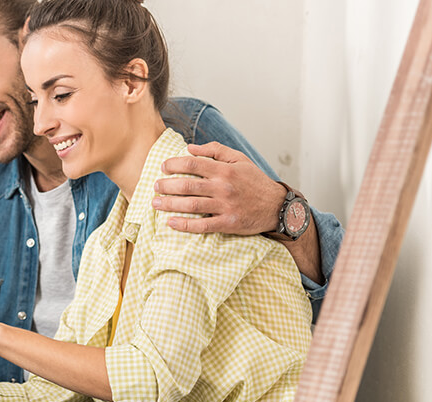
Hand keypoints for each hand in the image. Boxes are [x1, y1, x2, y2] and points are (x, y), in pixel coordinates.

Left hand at [153, 141, 285, 235]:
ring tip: (155, 203)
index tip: (163, 167)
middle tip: (154, 187)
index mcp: (225, 170)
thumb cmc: (255, 182)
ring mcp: (225, 206)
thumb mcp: (240, 159)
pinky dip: (184, 225)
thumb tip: (190, 147)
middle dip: (166, 186)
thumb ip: (215, 151)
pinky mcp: (227, 223)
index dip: (174, 164)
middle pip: (187, 185)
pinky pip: (202, 225)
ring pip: (191, 205)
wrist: (277, 206)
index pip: (192, 164)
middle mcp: (223, 187)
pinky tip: (170, 222)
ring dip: (169, 204)